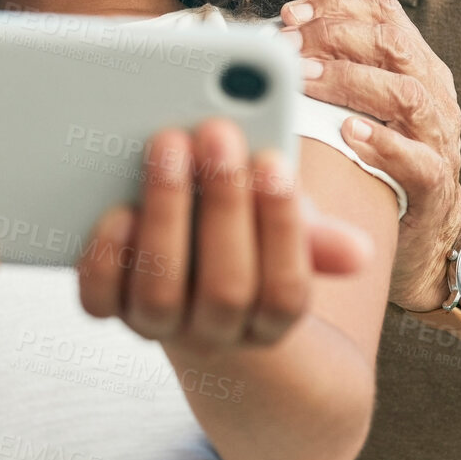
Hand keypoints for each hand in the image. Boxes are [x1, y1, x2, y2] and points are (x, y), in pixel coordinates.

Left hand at [76, 120, 371, 351]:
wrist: (187, 272)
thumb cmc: (243, 231)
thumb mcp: (279, 226)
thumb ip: (311, 228)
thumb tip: (358, 251)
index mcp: (270, 313)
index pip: (287, 290)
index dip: (282, 228)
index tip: (273, 160)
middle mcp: (216, 328)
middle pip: (227, 287)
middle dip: (224, 204)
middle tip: (216, 130)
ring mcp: (159, 323)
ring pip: (163, 292)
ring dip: (166, 212)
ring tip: (168, 142)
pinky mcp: (110, 308)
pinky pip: (102, 299)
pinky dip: (107, 255)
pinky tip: (117, 206)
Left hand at [281, 0, 460, 312]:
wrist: (424, 226)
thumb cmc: (376, 155)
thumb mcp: (361, 100)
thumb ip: (330, 65)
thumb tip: (276, 30)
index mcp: (415, 63)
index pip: (384, 14)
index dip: (336, 7)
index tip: (290, 14)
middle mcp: (433, 91)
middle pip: (392, 43)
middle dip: (333, 37)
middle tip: (285, 47)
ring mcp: (438, 136)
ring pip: (406, 93)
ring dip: (349, 80)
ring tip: (304, 80)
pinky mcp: (435, 182)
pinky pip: (418, 159)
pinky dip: (383, 142)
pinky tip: (347, 131)